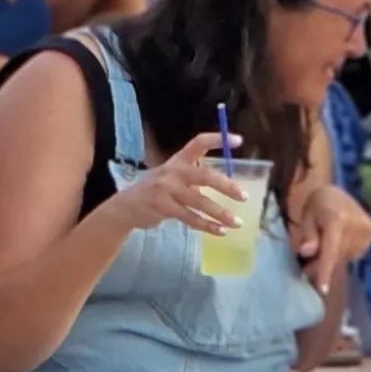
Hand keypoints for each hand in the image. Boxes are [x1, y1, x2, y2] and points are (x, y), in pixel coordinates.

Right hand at [104, 131, 245, 236]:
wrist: (126, 207)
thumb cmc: (156, 190)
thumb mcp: (172, 176)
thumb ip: (193, 177)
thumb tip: (227, 184)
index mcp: (178, 159)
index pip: (198, 143)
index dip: (217, 140)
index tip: (238, 140)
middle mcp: (173, 171)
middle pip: (204, 175)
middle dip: (226, 186)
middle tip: (243, 197)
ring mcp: (166, 189)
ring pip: (200, 202)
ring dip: (221, 213)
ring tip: (238, 223)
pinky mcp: (163, 207)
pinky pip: (191, 218)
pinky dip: (208, 226)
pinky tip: (221, 231)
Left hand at [290, 181, 370, 297]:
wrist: (340, 192)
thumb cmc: (319, 203)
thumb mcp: (307, 215)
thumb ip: (308, 234)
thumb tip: (306, 253)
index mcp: (337, 218)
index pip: (331, 249)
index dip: (325, 269)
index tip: (322, 289)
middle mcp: (356, 225)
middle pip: (337, 256)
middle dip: (321, 265)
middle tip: (307, 270)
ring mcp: (367, 230)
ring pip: (345, 257)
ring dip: (332, 259)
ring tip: (321, 251)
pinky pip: (353, 253)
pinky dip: (342, 253)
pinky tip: (337, 243)